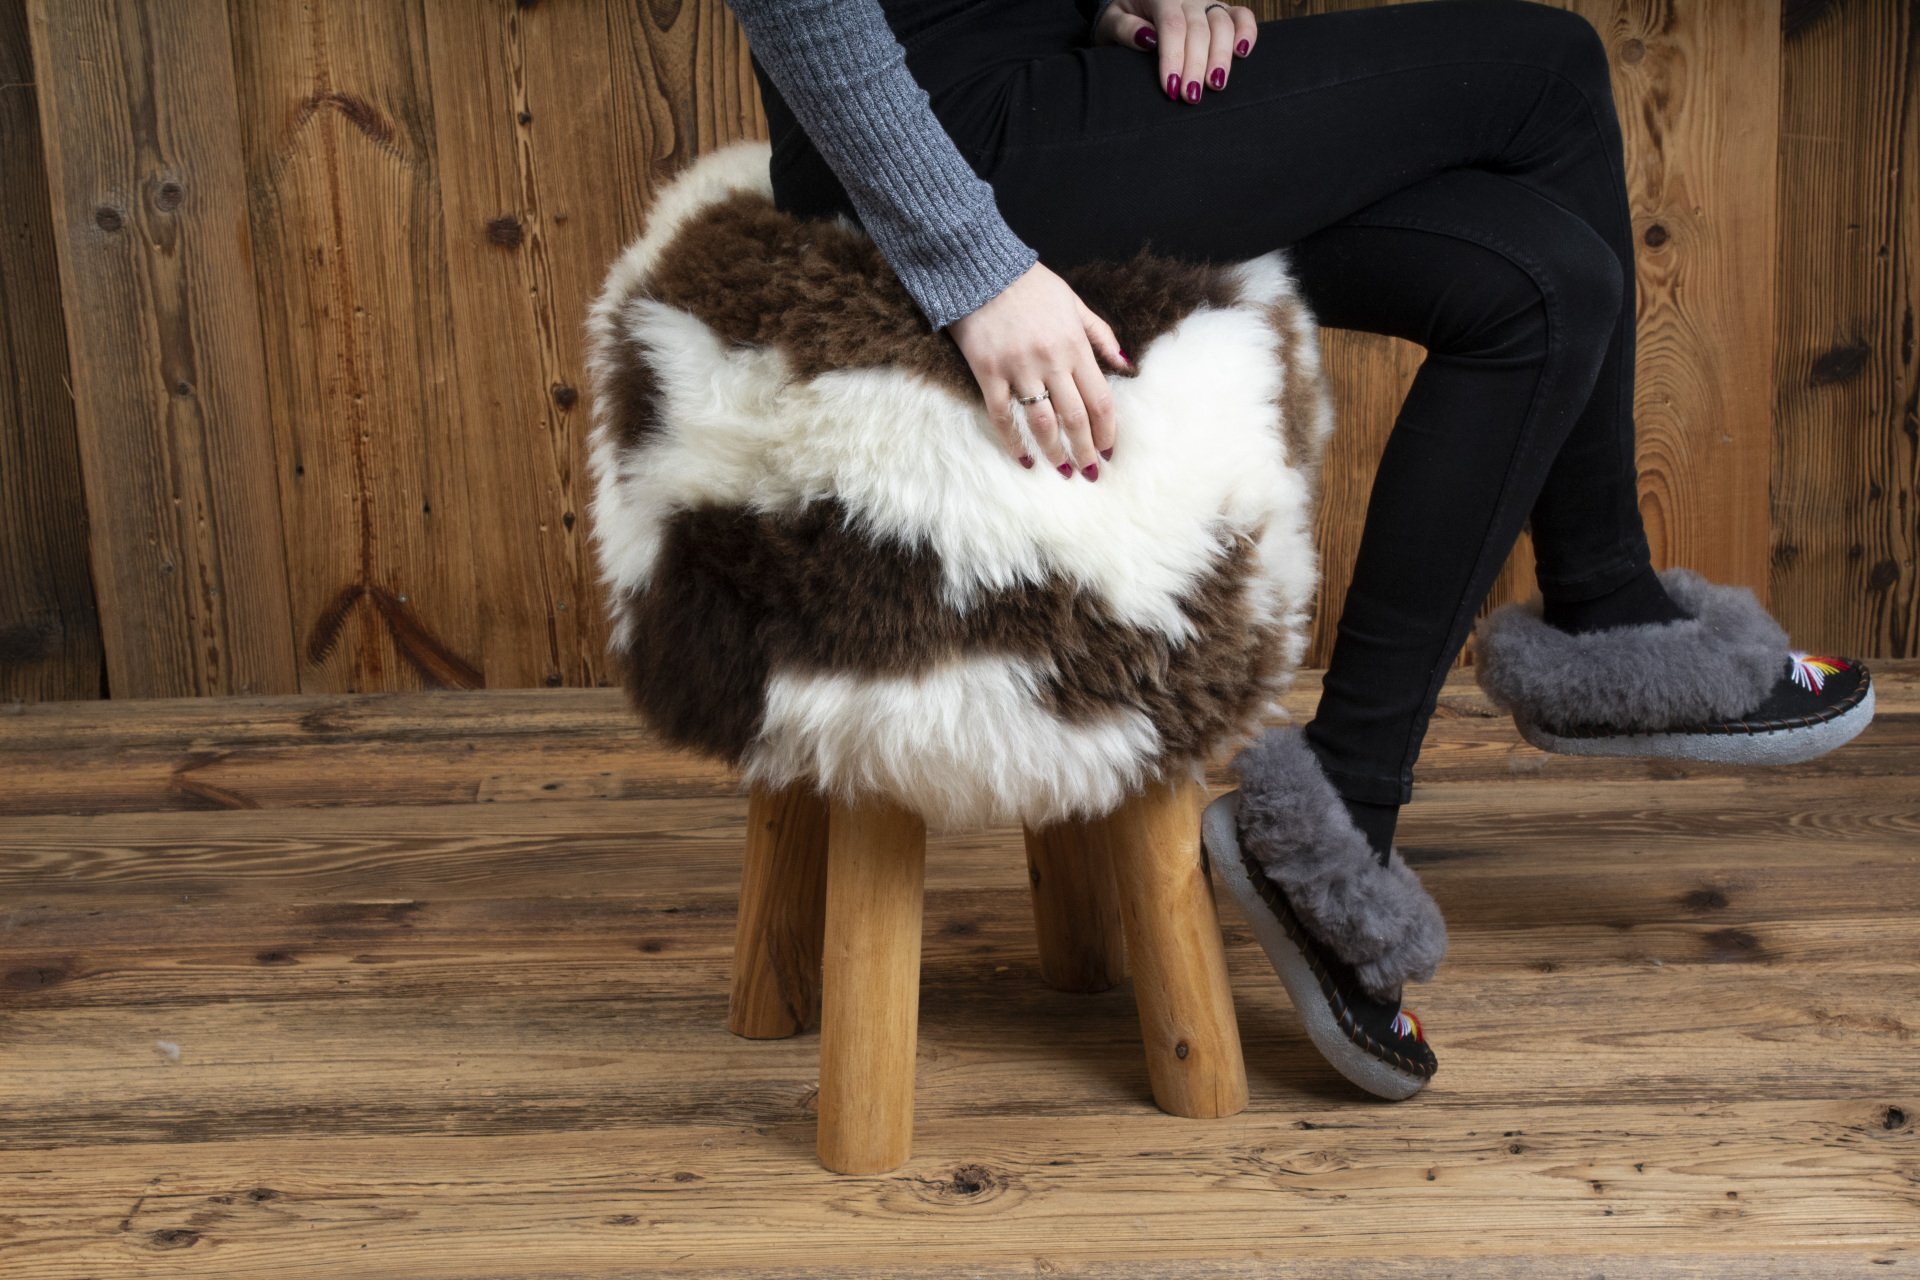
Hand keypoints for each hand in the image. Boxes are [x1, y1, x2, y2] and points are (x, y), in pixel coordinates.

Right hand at [946, 260, 1129, 479]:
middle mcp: (1051, 361)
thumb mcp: (1074, 302)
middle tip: (1089, 472)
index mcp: (1074, 346)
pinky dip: (1012, 441)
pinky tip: (1023, 458)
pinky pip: (1002, 415)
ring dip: (1054, 452)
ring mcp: (1018, 369)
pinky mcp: (988, 372)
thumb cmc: (1031, 285)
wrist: (981, 270)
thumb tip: (1128, 365)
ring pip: (1042, 422)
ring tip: (1061, 470)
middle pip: (1075, 418)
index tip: (1109, 450)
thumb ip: (1101, 336)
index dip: (1107, 431)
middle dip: (1085, 450)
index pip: (1100, 399)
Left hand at [1094, 0, 1257, 103]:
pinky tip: (1242, 54)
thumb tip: (1146, 39)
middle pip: (1199, 30)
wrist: (1132, 6)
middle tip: (1191, 96)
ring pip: (1223, 25)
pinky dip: (1247, 33)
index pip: (1172, 27)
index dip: (1174, 57)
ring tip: (1216, 85)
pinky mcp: (1221, 11)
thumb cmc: (1122, 18)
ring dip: (1221, 57)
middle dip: (1196, 66)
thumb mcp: (1110, 21)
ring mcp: (1207, 2)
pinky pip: (1241, 17)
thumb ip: (1124, 28)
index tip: (1171, 87)